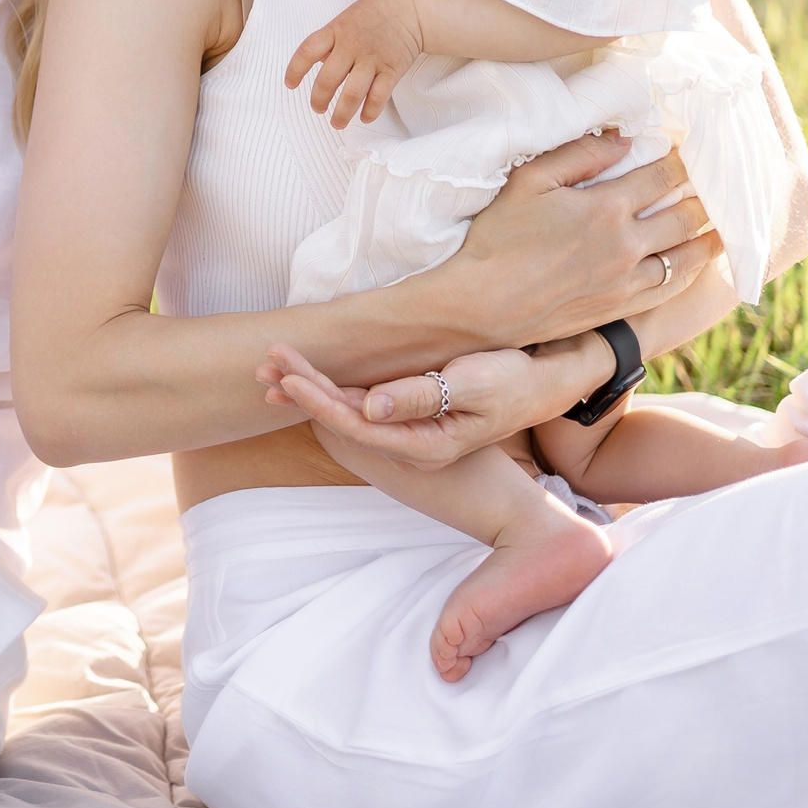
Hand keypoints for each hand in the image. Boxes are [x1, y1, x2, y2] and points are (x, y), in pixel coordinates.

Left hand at [259, 341, 600, 471]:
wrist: (544, 388)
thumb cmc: (515, 381)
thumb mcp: (475, 385)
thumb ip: (420, 397)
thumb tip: (368, 407)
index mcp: (424, 444)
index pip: (356, 423)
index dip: (317, 399)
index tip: (286, 376)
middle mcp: (410, 445)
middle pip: (342, 417)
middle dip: (301, 390)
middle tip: (263, 362)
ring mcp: (409, 433)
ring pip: (347, 410)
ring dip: (310, 387)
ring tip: (271, 366)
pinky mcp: (410, 415)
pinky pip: (361, 402)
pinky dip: (332, 386)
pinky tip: (307, 375)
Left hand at [285, 0, 421, 127]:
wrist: (412, 12)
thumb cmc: (376, 14)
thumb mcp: (346, 18)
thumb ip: (331, 40)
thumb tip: (316, 63)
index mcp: (336, 31)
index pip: (307, 51)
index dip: (295, 70)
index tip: (290, 85)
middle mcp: (352, 46)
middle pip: (327, 80)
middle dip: (318, 100)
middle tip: (317, 109)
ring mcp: (372, 59)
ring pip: (352, 93)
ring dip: (342, 114)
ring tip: (337, 123)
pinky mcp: (392, 70)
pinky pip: (378, 96)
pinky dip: (370, 111)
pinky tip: (364, 117)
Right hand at [408, 132, 722, 350]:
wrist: (482, 305)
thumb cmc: (498, 238)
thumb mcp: (529, 181)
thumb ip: (579, 154)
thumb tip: (622, 138)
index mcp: (605, 207)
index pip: (663, 175)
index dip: (683, 160)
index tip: (692, 149)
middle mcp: (626, 244)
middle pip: (686, 213)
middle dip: (706, 194)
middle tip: (718, 181)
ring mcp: (628, 280)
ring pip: (689, 253)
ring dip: (710, 233)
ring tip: (722, 219)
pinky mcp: (623, 307)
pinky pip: (673, 286)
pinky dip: (693, 269)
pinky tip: (698, 259)